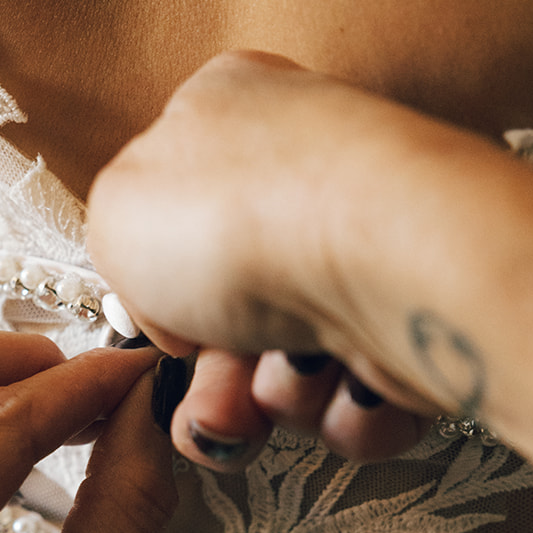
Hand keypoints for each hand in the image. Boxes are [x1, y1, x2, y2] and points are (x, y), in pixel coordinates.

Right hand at [88, 51, 440, 465]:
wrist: (385, 254)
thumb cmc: (247, 215)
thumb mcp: (114, 213)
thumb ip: (115, 250)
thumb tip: (166, 306)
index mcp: (228, 122)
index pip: (176, 229)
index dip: (161, 299)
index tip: (167, 332)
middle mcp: (303, 184)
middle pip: (230, 325)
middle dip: (215, 387)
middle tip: (216, 400)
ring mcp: (365, 252)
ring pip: (290, 375)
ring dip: (279, 396)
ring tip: (296, 365)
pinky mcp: (419, 319)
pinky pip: (359, 401)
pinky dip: (348, 410)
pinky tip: (351, 379)